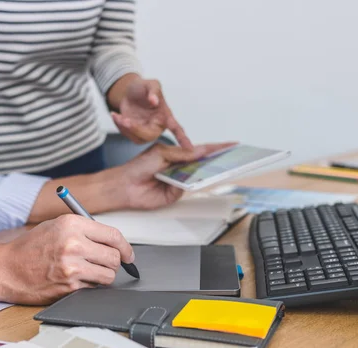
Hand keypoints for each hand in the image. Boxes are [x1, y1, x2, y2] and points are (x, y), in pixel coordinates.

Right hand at [0, 215, 133, 304]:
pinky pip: (94, 288)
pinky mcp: (69, 287)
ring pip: (108, 275)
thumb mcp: (57, 226)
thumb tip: (115, 242)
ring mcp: (72, 267)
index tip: (128, 255)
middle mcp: (73, 244)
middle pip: (114, 257)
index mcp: (72, 224)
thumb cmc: (30, 247)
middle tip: (105, 264)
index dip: (125, 247)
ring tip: (87, 271)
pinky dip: (89, 286)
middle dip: (114, 262)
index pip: (113, 235)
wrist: (5, 269)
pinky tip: (74, 280)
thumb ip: (85, 230)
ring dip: (103, 276)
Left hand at [111, 77, 192, 148]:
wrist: (129, 92)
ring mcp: (145, 131)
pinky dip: (119, 126)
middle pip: (150, 136)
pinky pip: (127, 135)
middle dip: (136, 129)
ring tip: (118, 116)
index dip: (183, 138)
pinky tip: (116, 115)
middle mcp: (157, 126)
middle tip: (125, 120)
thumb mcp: (150, 84)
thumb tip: (154, 101)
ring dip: (125, 128)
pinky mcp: (134, 133)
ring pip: (137, 138)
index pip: (176, 129)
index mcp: (165, 116)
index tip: (189, 148)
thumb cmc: (143, 88)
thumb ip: (153, 90)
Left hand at [117, 142, 236, 209]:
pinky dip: (193, 182)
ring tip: (220, 165)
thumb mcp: (161, 153)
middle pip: (202, 163)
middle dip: (216, 160)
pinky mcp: (176, 194)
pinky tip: (198, 177)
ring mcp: (179, 180)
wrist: (125, 186)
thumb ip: (182, 153)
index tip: (231, 144)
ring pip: (197, 176)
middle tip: (232, 156)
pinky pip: (189, 187)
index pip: (200, 149)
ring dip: (207, 171)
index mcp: (177, 153)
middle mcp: (180, 167)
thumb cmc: (138, 167)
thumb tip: (200, 151)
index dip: (216, 147)